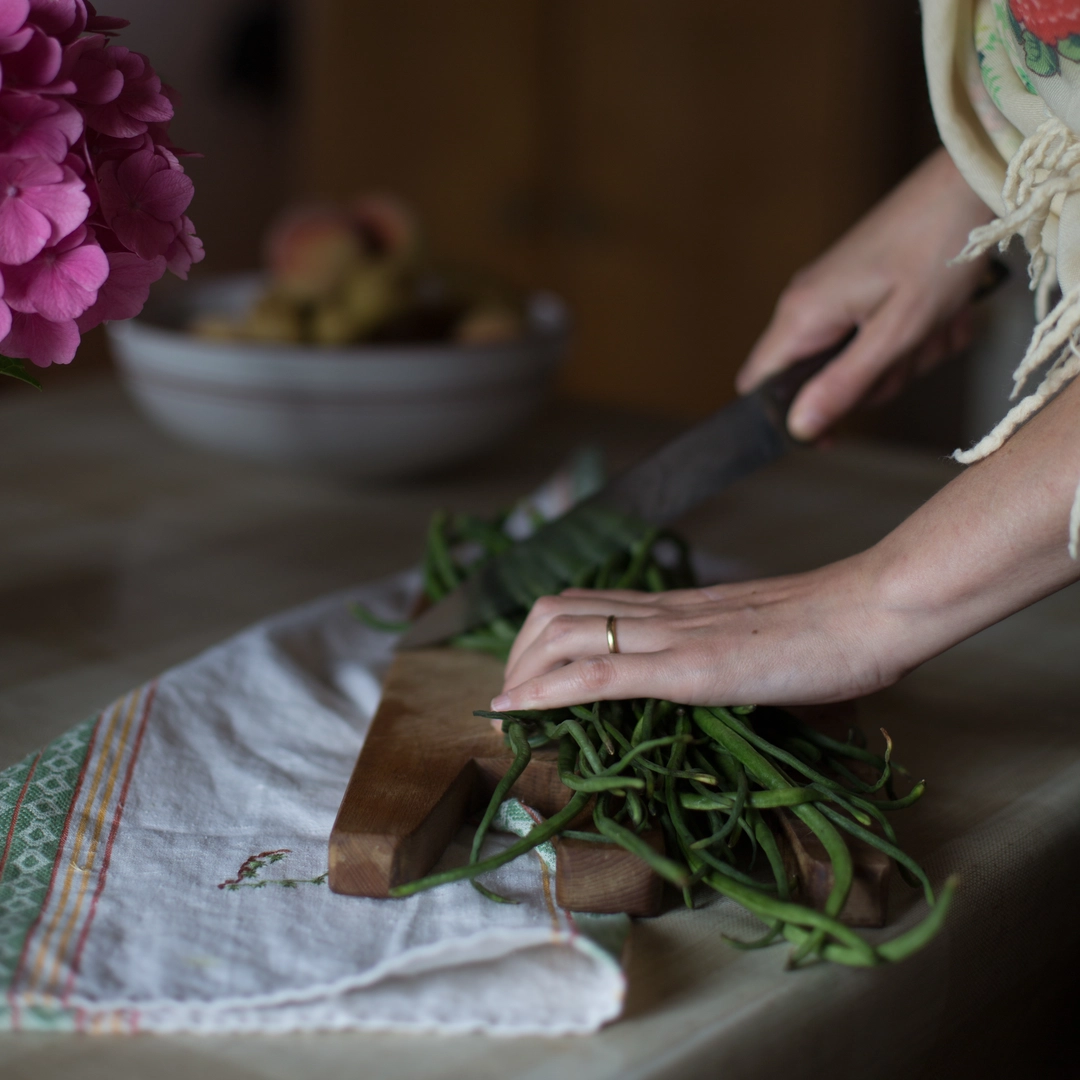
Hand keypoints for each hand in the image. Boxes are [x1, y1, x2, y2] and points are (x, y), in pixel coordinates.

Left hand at [493, 374, 1079, 713]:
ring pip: (564, 636)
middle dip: (517, 654)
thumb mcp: (765, 642)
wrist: (873, 610)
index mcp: (679, 607)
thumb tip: (722, 679)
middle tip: (509, 695)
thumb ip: (729, 653)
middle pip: (556, 612)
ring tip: (506, 709)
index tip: (526, 673)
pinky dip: (547, 693)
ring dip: (521, 673)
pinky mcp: (689, 668)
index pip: (586, 604)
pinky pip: (600, 674)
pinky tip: (518, 711)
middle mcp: (663, 613)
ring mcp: (673, 637)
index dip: (542, 635)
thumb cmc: (835, 631)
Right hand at [737, 148, 993, 439]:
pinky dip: (910, 336)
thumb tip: (800, 429)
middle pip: (817, 381)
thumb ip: (844, 385)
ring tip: (935, 327)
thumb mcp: (895, 333)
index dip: (785, 418)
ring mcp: (832, 296)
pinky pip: (875, 336)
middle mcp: (806, 306)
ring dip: (902, 358)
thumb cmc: (935, 251)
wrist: (968, 186)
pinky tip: (940, 315)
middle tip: (909, 358)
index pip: (757, 386)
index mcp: (801, 316)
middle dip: (871, 383)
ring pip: (854, 362)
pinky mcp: (858, 289)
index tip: (831, 433)